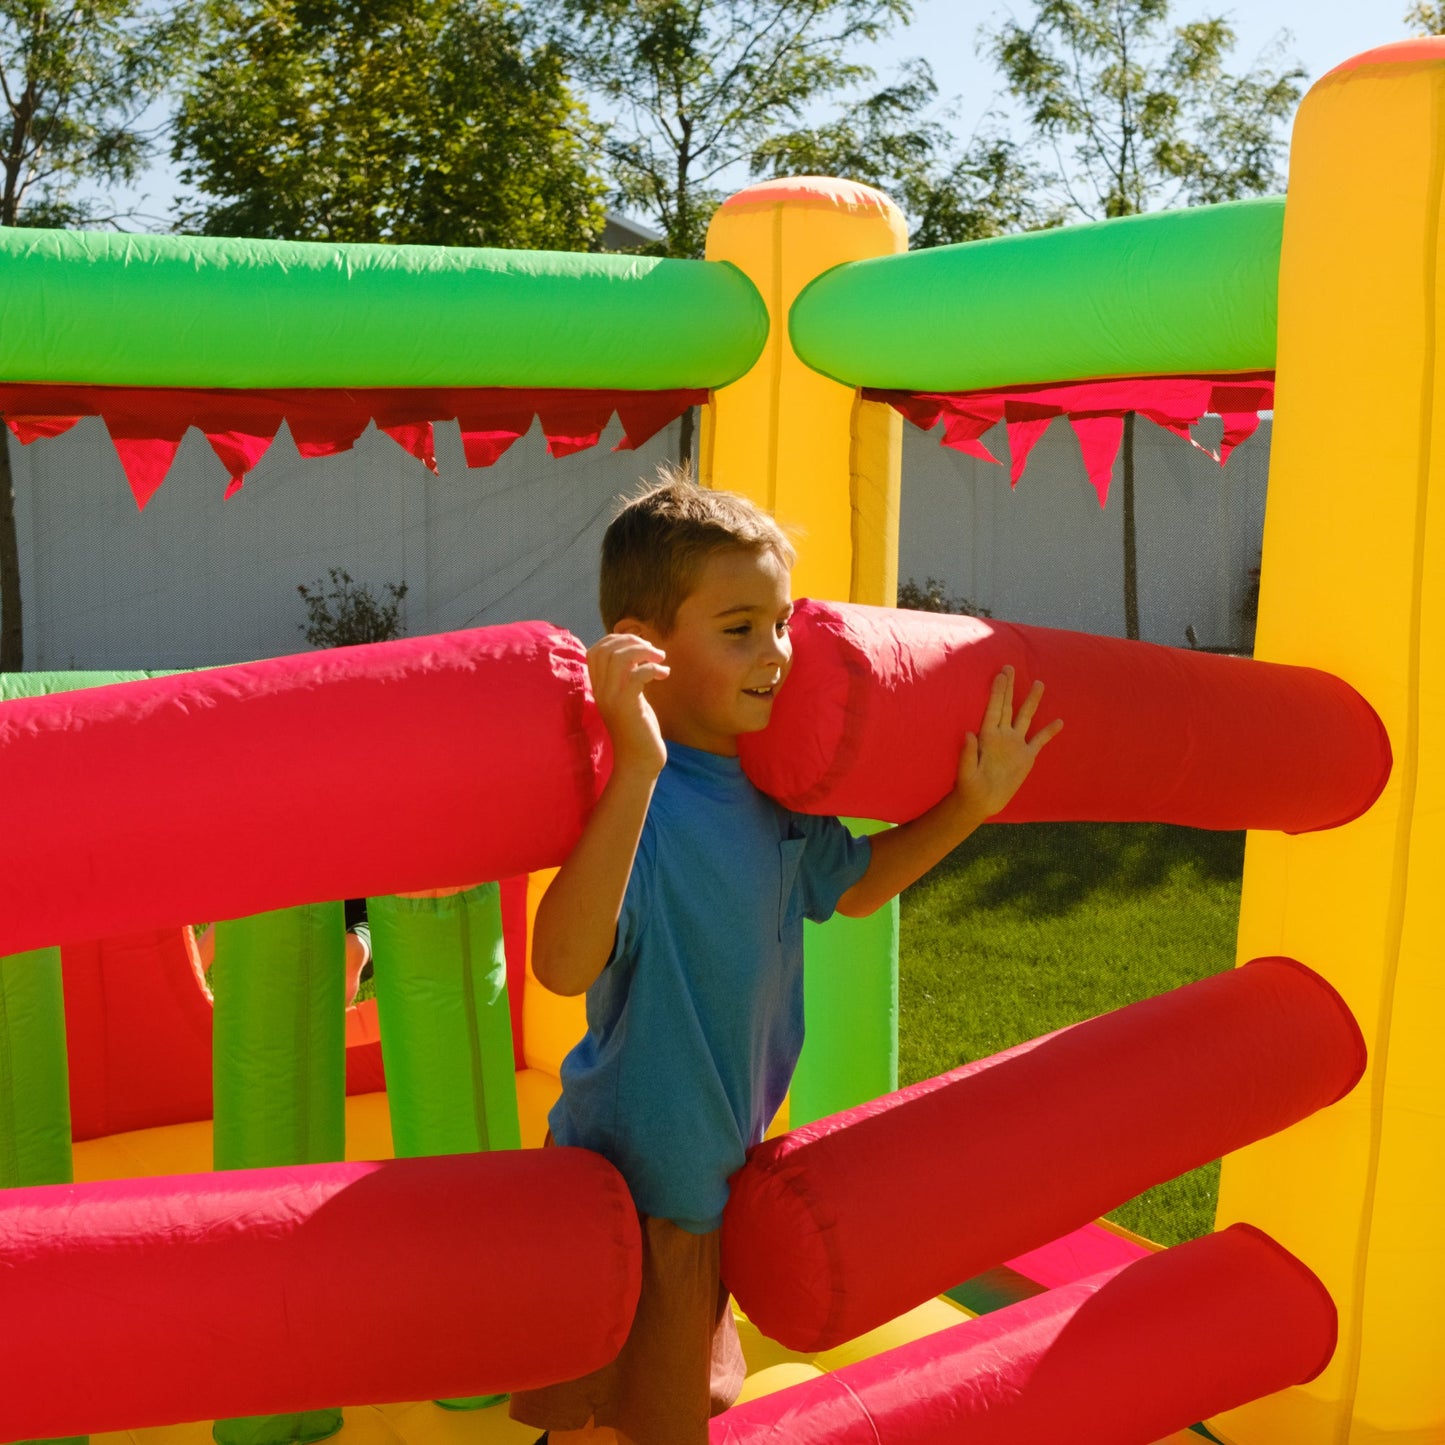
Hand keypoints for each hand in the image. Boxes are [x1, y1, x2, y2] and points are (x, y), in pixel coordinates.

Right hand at [588, 632, 669, 776]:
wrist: (638, 761)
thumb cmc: (638, 729)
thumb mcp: (629, 698)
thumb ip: (627, 677)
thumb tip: (639, 653)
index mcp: (598, 687)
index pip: (595, 651)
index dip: (616, 640)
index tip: (639, 646)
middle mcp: (601, 691)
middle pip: (607, 650)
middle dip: (633, 641)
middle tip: (653, 650)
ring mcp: (612, 699)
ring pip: (621, 658)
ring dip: (644, 651)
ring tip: (661, 658)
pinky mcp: (628, 707)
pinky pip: (638, 675)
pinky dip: (654, 668)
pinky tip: (664, 675)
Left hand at [957, 666, 1061, 818]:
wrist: (981, 802)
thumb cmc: (969, 787)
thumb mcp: (967, 773)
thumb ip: (967, 754)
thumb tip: (968, 733)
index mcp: (988, 737)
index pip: (994, 709)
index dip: (997, 691)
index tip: (1001, 673)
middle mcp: (1003, 736)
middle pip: (1008, 706)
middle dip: (1009, 687)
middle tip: (1010, 666)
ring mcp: (1016, 745)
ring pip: (1025, 718)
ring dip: (1031, 701)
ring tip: (1039, 683)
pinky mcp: (1026, 757)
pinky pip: (1039, 741)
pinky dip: (1049, 732)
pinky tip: (1059, 722)